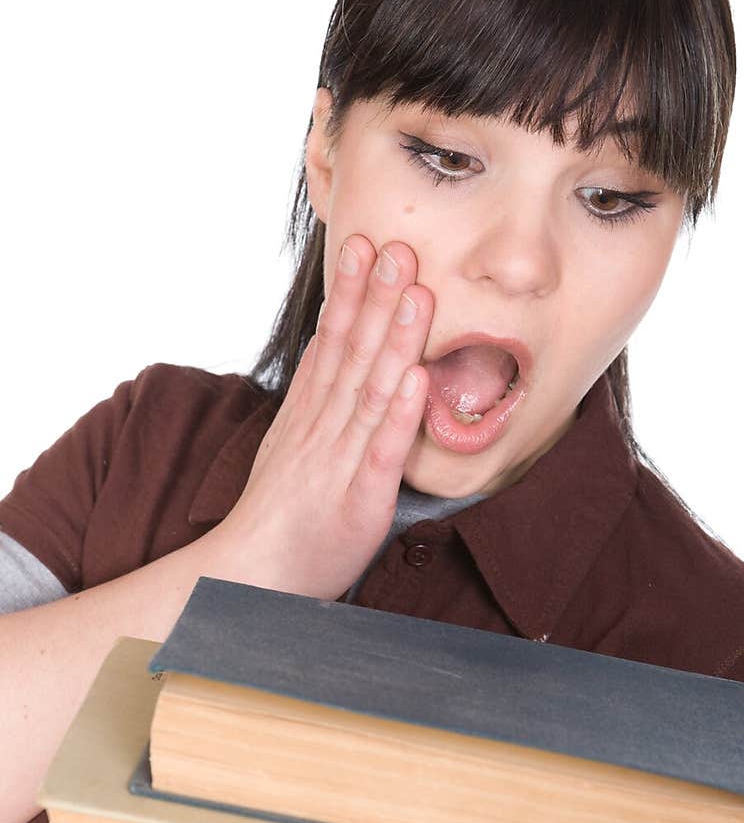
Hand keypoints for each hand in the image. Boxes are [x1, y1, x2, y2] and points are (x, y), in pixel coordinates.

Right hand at [204, 235, 432, 600]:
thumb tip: (329, 352)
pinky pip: (382, 452)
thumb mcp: (290, 449)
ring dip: (394, 339)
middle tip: (399, 244)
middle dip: (377, 297)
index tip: (365, 244)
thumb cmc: (279, 520)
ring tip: (416, 293)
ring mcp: (340, 462)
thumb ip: (314, 403)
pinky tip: (415, 378)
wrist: (249, 578)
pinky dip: (400, 415)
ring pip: (371, 390)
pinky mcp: (360, 501)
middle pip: (352, 354)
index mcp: (307, 416)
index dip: (350, 294)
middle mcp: (322, 429)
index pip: (331, 343)